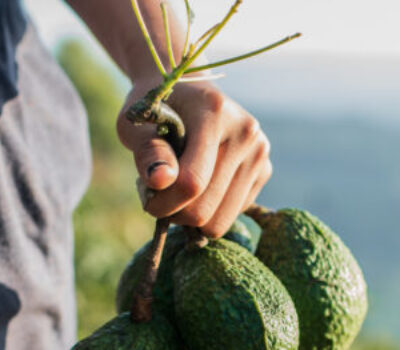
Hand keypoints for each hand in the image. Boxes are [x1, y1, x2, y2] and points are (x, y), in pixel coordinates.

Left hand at [117, 80, 271, 237]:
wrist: (187, 92)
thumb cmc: (155, 110)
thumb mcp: (135, 123)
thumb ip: (147, 151)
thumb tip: (161, 180)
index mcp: (214, 113)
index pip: (192, 181)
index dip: (162, 202)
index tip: (146, 197)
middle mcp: (245, 132)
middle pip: (206, 210)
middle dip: (174, 212)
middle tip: (158, 192)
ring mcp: (259, 152)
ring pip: (220, 222)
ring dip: (190, 215)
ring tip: (177, 188)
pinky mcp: (264, 170)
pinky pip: (231, 215)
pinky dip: (210, 210)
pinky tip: (199, 184)